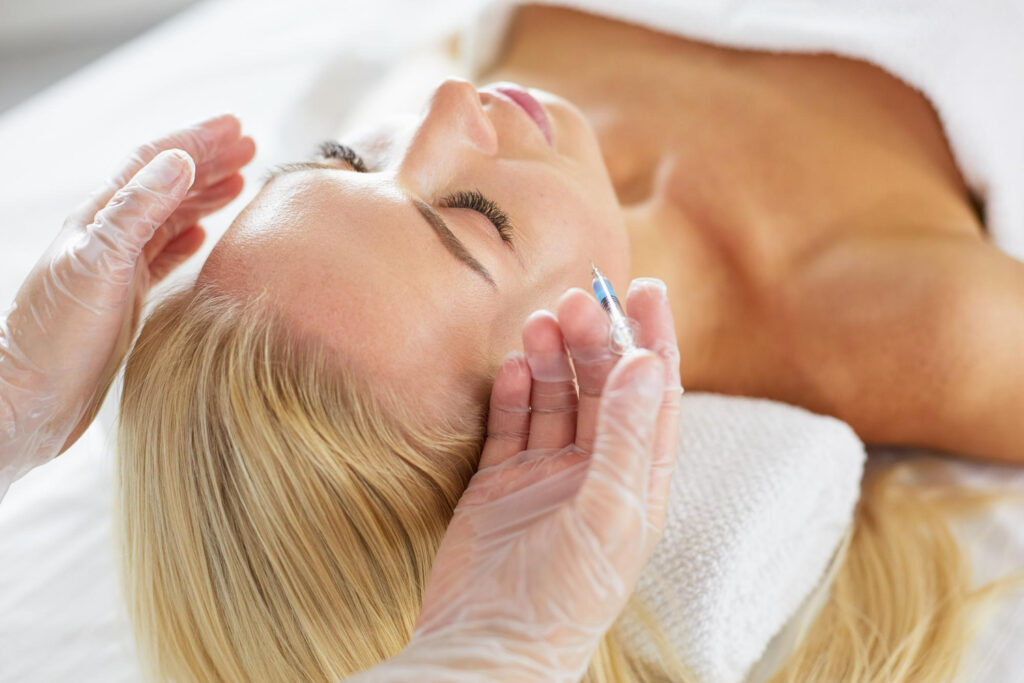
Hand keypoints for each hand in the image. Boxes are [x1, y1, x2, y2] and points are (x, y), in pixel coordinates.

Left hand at [0, 115, 254, 488]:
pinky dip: (186, 239)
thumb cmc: (54, 340)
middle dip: (208, 161)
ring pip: (167, 218)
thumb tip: (181, 161)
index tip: (237, 128)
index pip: (154, 163)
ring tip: (239, 184)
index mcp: (99, 220)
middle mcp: (107, 237)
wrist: (30, 401)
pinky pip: (162, 256)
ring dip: (203, 196)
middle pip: (165, 184)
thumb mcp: (99, 265)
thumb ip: (138, 211)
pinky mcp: (123, 299)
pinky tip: (202, 237)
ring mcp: (115, 268)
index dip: (197, 141)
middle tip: (250, 149)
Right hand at [358, 279, 681, 680]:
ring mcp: (545, 476)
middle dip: (592, 341)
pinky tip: (516, 367)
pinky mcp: (499, 484)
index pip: (654, 396)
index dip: (653, 341)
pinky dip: (515, 393)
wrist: (488, 648)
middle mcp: (595, 472)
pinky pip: (511, 424)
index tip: (647, 289)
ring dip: (552, 358)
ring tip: (540, 322)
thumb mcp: (609, 513)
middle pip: (601, 388)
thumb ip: (627, 437)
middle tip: (575, 300)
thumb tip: (646, 362)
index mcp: (638, 482)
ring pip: (556, 399)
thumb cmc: (564, 597)